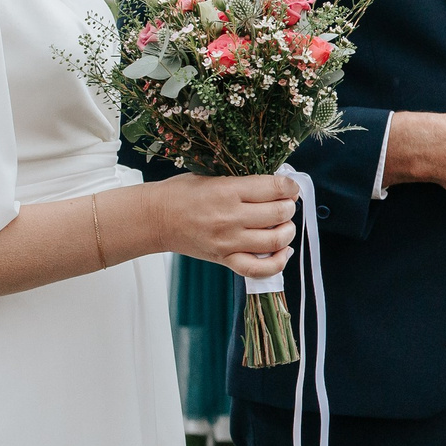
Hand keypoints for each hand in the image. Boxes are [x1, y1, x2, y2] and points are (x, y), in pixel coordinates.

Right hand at [150, 173, 297, 276]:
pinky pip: (258, 269)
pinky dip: (278, 262)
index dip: (290, 186)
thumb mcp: (212, 176)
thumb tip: (276, 185)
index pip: (275, 188)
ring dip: (288, 231)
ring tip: (284, 225)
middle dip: (289, 207)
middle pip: (279, 213)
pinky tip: (283, 251)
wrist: (154, 219)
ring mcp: (228, 241)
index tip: (290, 187)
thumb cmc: (180, 194)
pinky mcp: (224, 259)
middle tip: (286, 204)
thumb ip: (243, 182)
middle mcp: (231, 217)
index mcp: (228, 191)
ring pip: (275, 240)